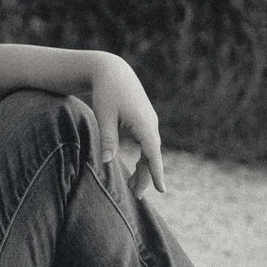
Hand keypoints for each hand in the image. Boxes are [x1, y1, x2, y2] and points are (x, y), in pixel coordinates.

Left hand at [88, 55, 165, 194]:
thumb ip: (108, 139)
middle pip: (151, 155)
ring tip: (133, 188)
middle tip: (135, 196)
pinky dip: (142, 157)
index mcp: (143, 123)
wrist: (112, 70)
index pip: (153, 153)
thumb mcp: (104, 115)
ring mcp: (148, 122)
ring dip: (143, 168)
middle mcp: (150, 124)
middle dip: (146, 176)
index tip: (162, 189)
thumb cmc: (106, 92)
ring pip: (149, 151)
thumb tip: (107, 161)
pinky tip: (135, 169)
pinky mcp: (142, 121)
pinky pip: (145, 144)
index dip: (156, 172)